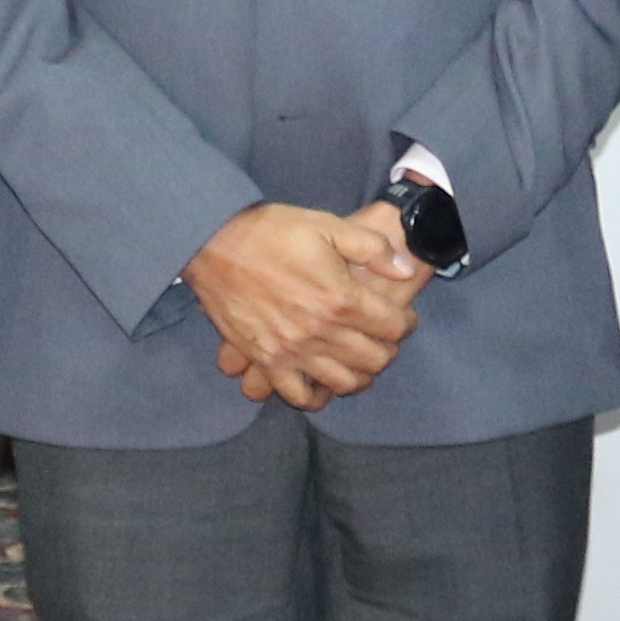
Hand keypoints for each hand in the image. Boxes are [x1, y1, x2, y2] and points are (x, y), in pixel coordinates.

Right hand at [190, 200, 424, 409]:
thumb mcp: (328, 224)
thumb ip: (373, 248)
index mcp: (340, 297)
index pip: (393, 326)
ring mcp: (291, 350)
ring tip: (359, 359)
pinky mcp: (265, 359)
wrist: (213, 241)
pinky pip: (298, 395)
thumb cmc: (272, 230)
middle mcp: (320, 330)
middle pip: (374, 359)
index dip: (406, 322)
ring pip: (344, 382)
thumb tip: (404, 270)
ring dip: (360, 374)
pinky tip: (323, 382)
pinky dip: (316, 395)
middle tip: (383, 338)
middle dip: (388, 349)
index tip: (402, 317)